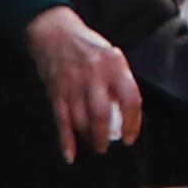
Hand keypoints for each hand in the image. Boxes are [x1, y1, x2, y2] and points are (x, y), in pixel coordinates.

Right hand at [26, 6, 145, 162]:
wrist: (55, 33)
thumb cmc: (89, 48)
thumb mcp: (112, 57)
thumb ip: (119, 82)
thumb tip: (126, 115)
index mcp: (114, 65)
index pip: (130, 98)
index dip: (132, 122)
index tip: (129, 138)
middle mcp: (94, 74)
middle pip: (102, 114)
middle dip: (105, 136)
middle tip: (106, 146)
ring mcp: (72, 83)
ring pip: (81, 120)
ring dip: (88, 137)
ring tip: (94, 144)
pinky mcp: (55, 91)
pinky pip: (62, 120)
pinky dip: (66, 140)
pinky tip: (70, 154)